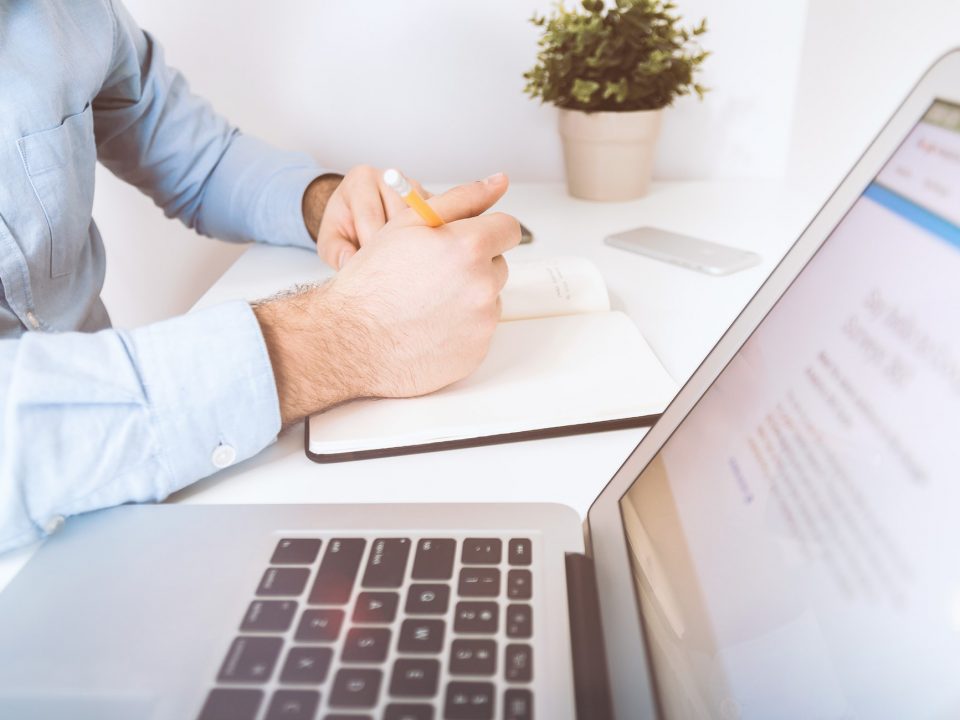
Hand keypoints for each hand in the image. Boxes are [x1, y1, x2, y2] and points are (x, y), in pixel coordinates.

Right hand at [256, 173, 518, 424]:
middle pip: (498, 265)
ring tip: (427, 301)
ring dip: (468, 296)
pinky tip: (428, 326)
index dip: (486, 231)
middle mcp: (483, 285)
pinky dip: (461, 327)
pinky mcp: (477, 352)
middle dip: (474, 265)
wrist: (351, 340)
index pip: (508, 228)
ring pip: (489, 299)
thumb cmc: (373, 280)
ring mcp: (482, 322)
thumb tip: (499, 181)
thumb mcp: (409, 223)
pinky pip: (479, 331)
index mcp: (469, 246)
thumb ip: (461, 198)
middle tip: (433, 273)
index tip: (468, 239)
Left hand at [303, 165, 430, 270]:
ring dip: (413, 244)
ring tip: (401, 263)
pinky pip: (436, 222)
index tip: (370, 268)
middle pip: (399, 216)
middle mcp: (390, 176)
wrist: (359, 215)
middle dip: (393, 246)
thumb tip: (350, 263)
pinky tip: (416, 255)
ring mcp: (414, 186)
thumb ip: (336, 252)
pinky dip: (428, 240)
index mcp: (360, 179)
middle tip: (388, 269)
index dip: (371, 245)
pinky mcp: (432, 199)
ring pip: (421, 219)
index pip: (371, 214)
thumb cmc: (344, 227)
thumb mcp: (330, 240)